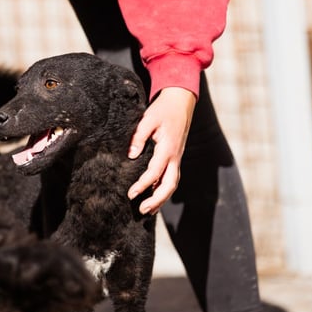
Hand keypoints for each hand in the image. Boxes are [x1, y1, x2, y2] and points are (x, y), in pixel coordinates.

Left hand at [127, 87, 195, 215]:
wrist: (181, 101)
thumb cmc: (163, 109)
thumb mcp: (148, 119)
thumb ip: (138, 137)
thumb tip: (131, 156)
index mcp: (168, 148)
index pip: (155, 172)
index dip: (143, 184)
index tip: (130, 194)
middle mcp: (175, 156)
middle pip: (170, 184)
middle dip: (157, 200)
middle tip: (142, 210)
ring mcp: (177, 158)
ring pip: (173, 184)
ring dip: (161, 198)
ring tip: (147, 210)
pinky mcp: (176, 157)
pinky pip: (172, 177)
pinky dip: (163, 189)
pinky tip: (153, 197)